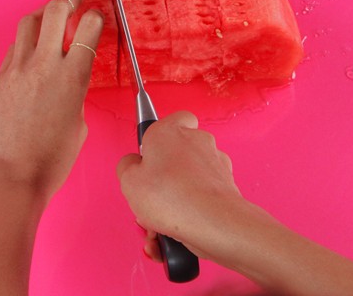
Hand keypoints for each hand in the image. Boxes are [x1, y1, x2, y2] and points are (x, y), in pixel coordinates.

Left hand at [0, 0, 103, 200]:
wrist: (14, 175)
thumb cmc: (54, 157)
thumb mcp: (79, 121)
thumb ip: (77, 92)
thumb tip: (71, 80)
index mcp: (72, 77)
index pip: (89, 28)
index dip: (96, 16)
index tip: (98, 16)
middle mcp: (44, 65)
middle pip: (55, 11)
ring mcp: (17, 69)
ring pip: (29, 22)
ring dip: (44, 13)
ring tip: (52, 15)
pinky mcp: (0, 79)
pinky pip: (15, 48)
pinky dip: (28, 41)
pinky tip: (34, 49)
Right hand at [116, 111, 243, 261]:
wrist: (212, 221)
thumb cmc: (172, 196)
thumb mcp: (128, 180)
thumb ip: (127, 166)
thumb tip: (133, 164)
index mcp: (171, 131)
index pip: (174, 118)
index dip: (161, 135)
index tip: (148, 154)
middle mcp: (197, 141)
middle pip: (177, 154)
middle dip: (162, 177)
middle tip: (150, 196)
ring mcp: (214, 162)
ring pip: (188, 179)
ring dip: (173, 200)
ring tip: (158, 224)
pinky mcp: (225, 184)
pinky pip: (201, 196)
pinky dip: (188, 212)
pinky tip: (174, 234)